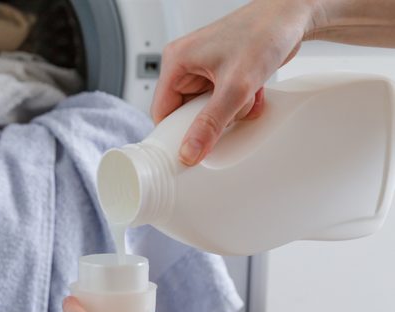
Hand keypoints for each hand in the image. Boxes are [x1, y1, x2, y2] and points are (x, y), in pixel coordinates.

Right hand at [152, 0, 315, 164]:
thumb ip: (210, 123)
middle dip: (212, 119)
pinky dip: (240, 103)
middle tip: (230, 112)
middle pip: (186, 113)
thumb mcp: (235, 86)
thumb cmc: (263, 32)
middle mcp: (186, 65)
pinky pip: (223, 102)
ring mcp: (204, 69)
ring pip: (207, 110)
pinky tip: (254, 92)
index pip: (162, 111)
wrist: (293, 16)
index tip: (190, 150)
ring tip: (247, 96)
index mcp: (176, 62)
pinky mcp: (221, 73)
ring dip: (230, 111)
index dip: (176, 133)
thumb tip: (190, 151)